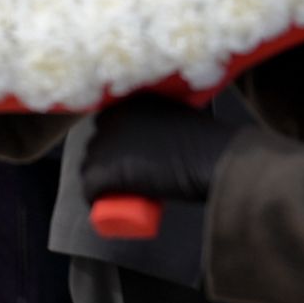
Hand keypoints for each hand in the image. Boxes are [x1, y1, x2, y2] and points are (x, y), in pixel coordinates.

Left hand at [80, 96, 239, 204]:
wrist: (213, 158)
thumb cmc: (209, 140)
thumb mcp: (185, 115)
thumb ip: (172, 115)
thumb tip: (169, 129)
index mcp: (135, 99)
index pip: (110, 121)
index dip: (115, 140)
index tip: (126, 153)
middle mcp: (117, 116)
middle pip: (98, 142)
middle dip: (106, 158)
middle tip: (126, 174)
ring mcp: (109, 142)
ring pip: (91, 165)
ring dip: (99, 177)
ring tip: (118, 190)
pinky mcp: (106, 169)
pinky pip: (91, 187)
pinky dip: (93, 197)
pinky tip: (101, 203)